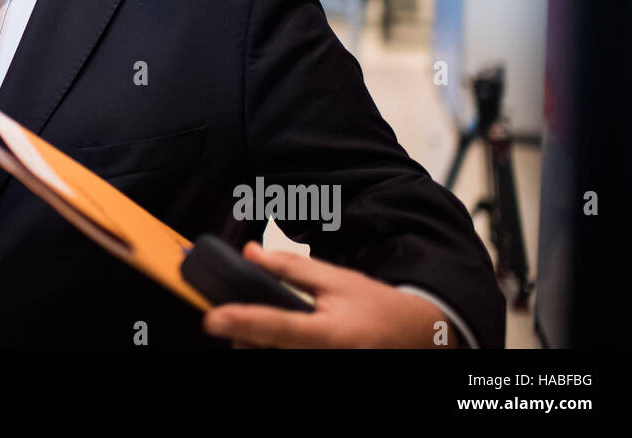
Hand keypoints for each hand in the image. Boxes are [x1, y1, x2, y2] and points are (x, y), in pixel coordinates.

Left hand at [202, 242, 456, 347]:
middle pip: (266, 351)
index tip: (212, 318)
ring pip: (271, 361)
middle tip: (236, 315)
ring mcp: (328, 372)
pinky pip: (284, 364)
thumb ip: (291, 268)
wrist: (418, 338)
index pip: (279, 327)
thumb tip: (249, 252)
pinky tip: (279, 340)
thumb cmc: (376, 307)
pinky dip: (274, 351)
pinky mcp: (326, 378)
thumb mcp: (337, 280)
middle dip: (244, 333)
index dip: (243, 322)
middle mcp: (328, 360)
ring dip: (257, 345)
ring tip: (263, 327)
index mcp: (330, 333)